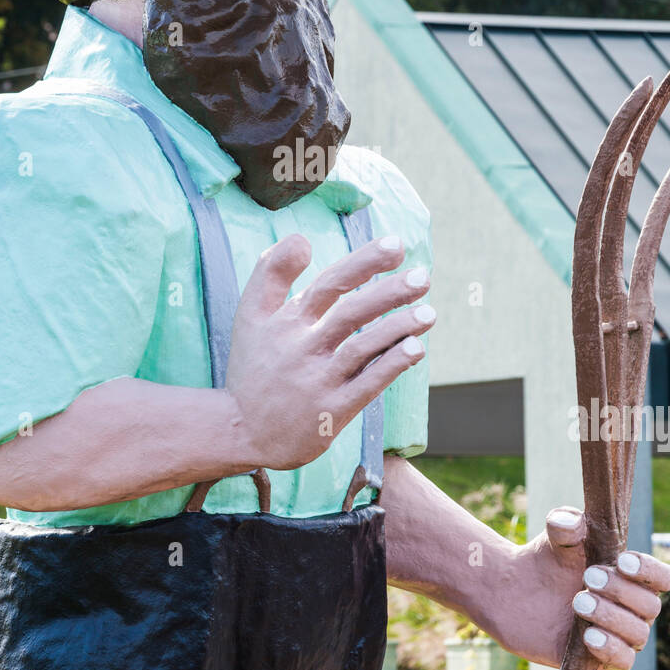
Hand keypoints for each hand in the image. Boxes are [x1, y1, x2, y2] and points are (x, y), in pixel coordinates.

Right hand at [225, 232, 434, 471]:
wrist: (240, 430)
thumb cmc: (253, 366)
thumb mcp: (250, 315)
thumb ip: (271, 272)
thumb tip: (301, 238)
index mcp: (287, 320)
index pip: (331, 282)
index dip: (364, 262)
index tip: (396, 244)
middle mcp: (302, 347)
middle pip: (350, 312)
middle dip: (390, 292)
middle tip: (422, 276)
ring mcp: (317, 380)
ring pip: (362, 347)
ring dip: (398, 328)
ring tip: (430, 312)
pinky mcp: (331, 411)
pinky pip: (366, 385)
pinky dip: (391, 365)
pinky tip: (416, 348)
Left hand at [535, 506, 669, 669]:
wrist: (516, 590)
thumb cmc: (547, 560)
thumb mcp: (554, 537)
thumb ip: (565, 524)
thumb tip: (572, 523)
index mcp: (631, 577)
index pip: (661, 577)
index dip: (649, 571)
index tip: (622, 562)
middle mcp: (632, 608)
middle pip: (650, 605)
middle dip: (621, 591)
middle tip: (588, 577)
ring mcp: (619, 635)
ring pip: (638, 634)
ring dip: (612, 618)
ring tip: (578, 603)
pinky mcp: (600, 658)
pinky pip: (622, 662)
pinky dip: (610, 648)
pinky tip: (588, 636)